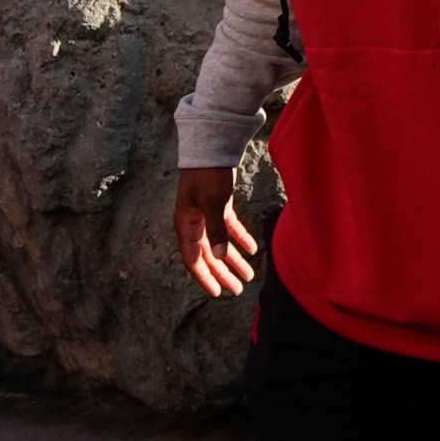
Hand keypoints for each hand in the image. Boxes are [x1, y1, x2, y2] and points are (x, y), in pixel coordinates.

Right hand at [174, 165, 258, 296]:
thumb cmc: (208, 175)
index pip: (193, 259)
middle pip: (208, 256)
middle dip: (223, 274)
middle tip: (237, 290)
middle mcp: (194, 223)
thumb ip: (216, 230)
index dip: (205, 278)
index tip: (217, 293)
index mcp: (186, 225)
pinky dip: (240, 240)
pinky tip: (253, 250)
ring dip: (234, 261)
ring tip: (248, 276)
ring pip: (220, 244)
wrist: (212, 146)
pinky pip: (229, 229)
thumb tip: (219, 257)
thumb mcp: (213, 203)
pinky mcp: (219, 206)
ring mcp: (206, 215)